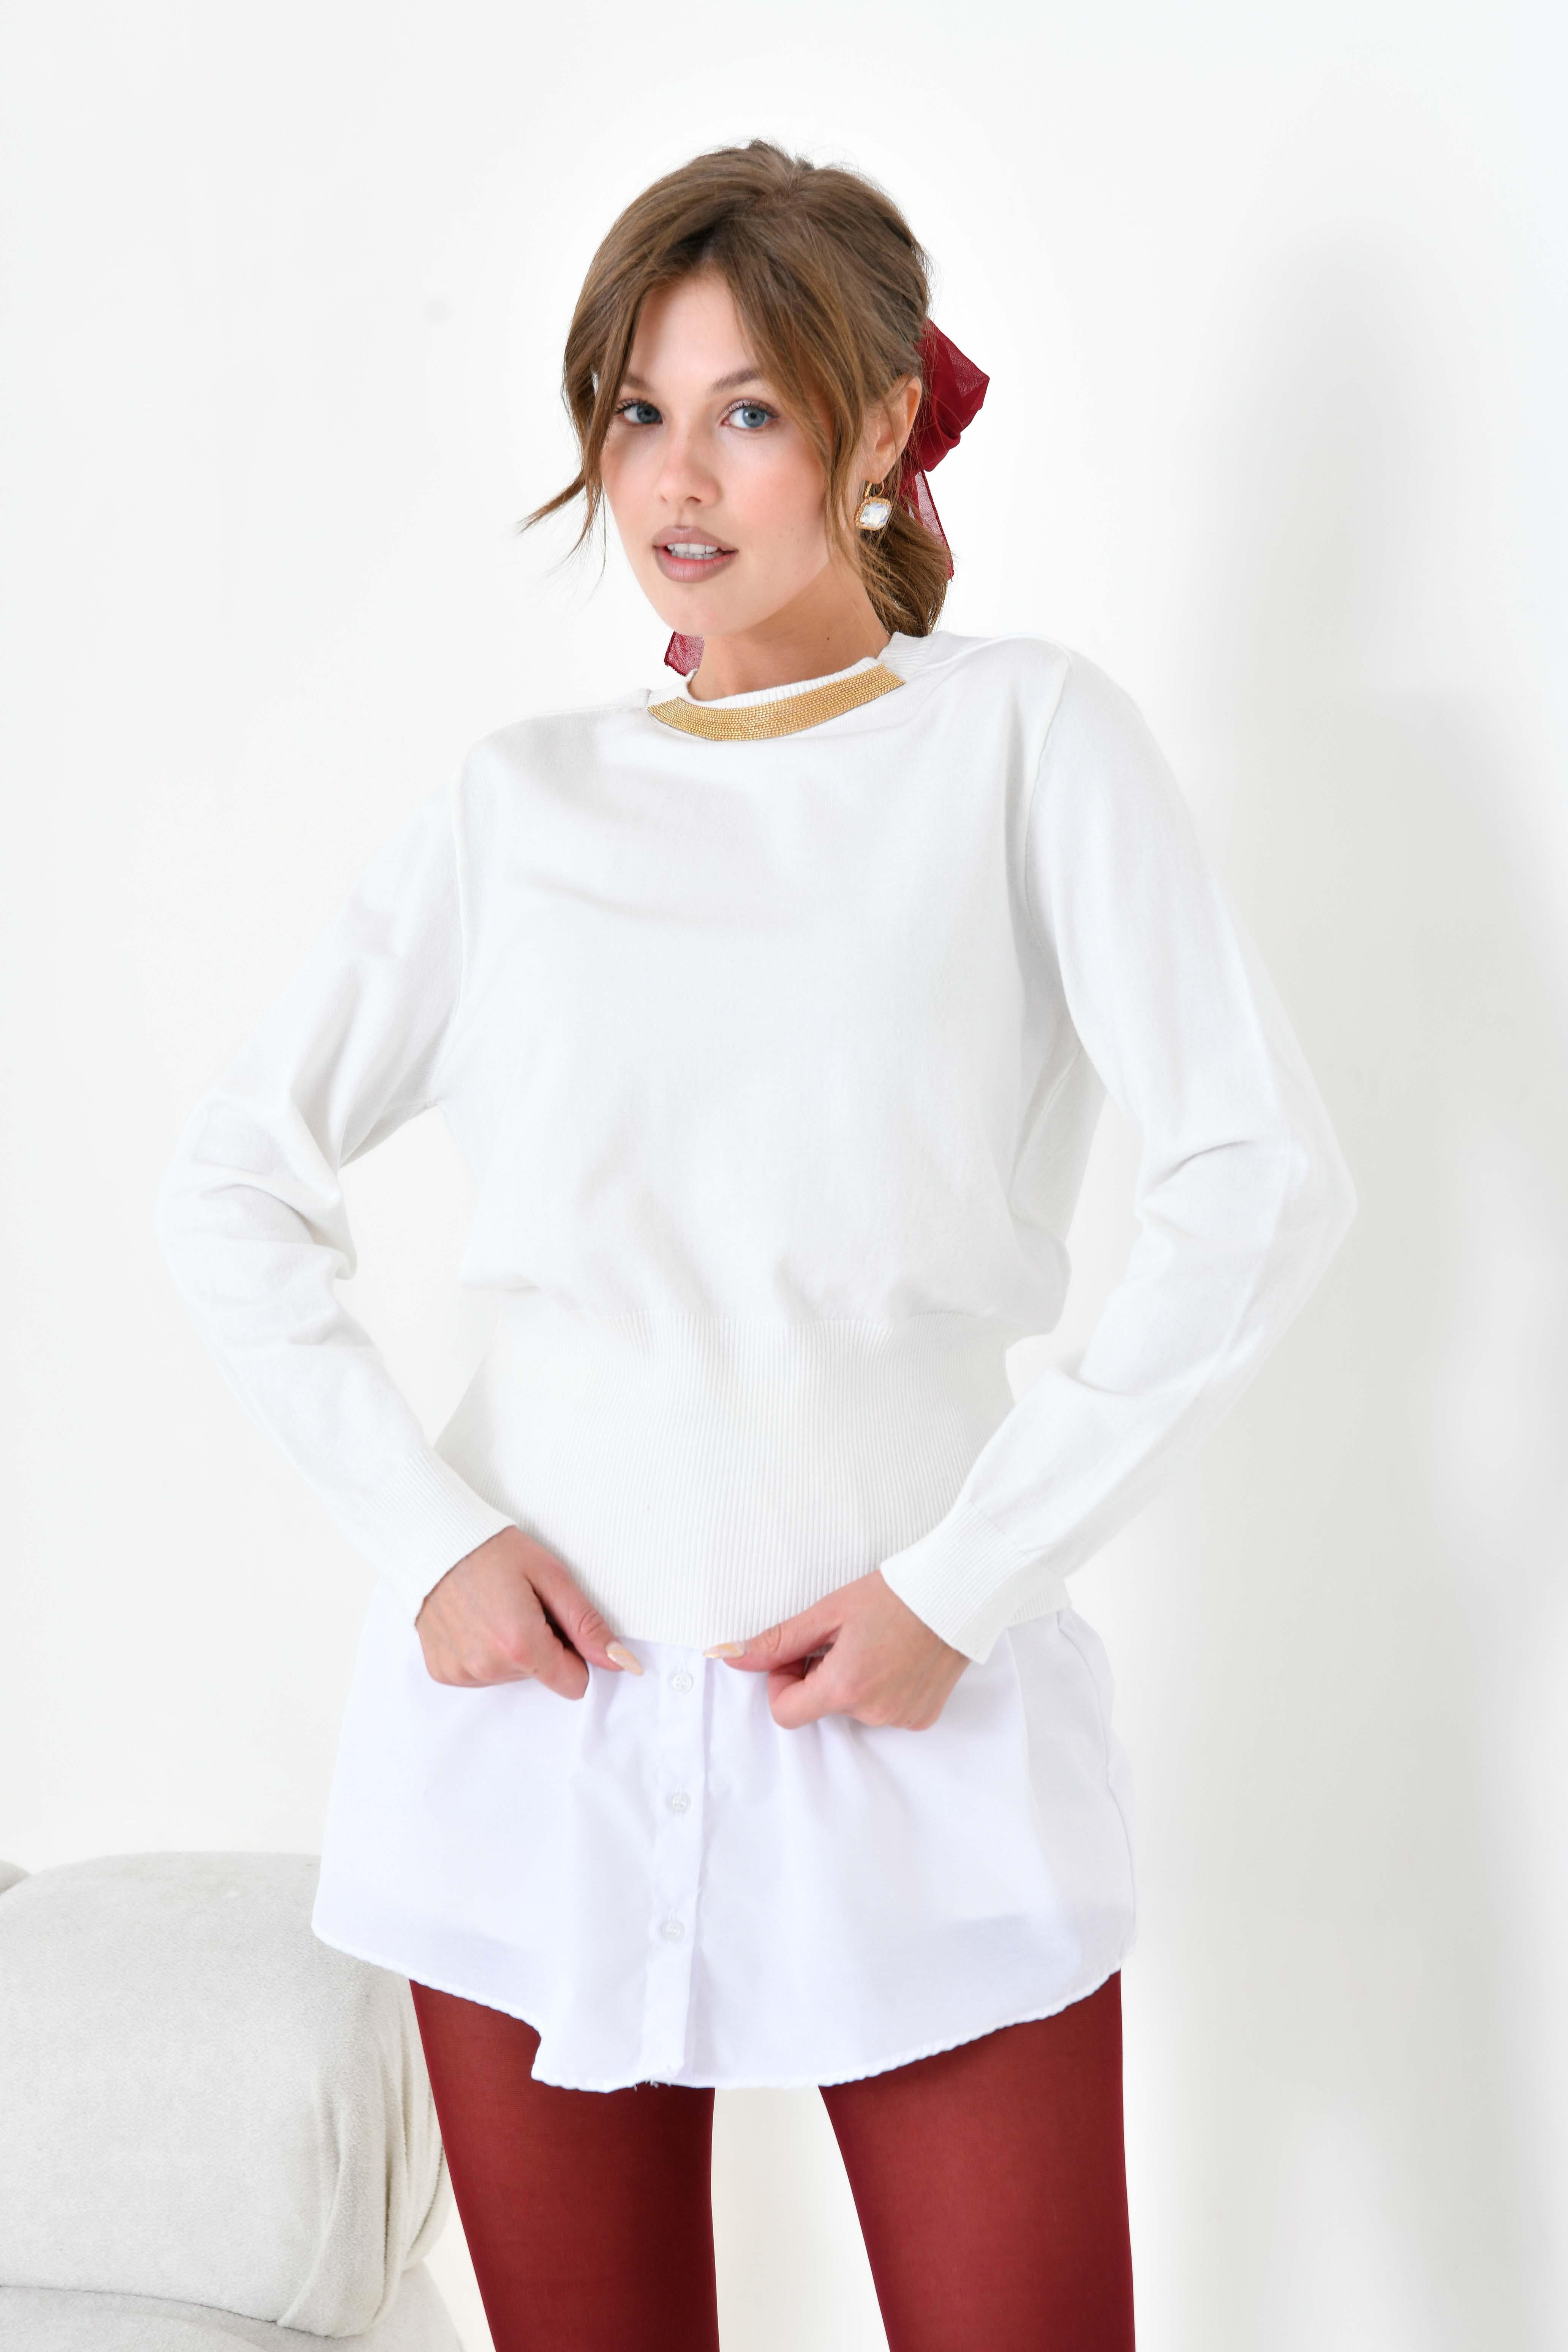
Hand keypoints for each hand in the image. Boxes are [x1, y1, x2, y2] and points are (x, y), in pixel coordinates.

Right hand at [415, 1527, 642, 1696]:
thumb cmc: (492, 1551)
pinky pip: (481, 1674)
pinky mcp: (443, 1671)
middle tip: (520, 1604)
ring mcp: (462, 1673)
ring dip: (511, 1648)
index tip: (555, 1621)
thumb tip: (621, 1661)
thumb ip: (587, 1624)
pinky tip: (474, 1619)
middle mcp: (488, 1668)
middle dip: (540, 1645)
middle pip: (542, 1677)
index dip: (573, 1652)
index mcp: (521, 1646)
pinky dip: (484, 1650)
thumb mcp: (551, 1577)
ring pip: (511, 1676)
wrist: (432, 1539)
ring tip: (494, 1608)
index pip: (574, 1684)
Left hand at [706, 1569, 967, 1730]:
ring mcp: (900, 1718)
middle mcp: (874, 1712)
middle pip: (821, 1707)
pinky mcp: (921, 1717)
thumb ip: (780, 1641)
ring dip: (852, 1680)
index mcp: (845, 1687)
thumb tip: (732, 1655)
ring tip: (876, 1642)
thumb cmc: (896, 1594)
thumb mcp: (830, 1610)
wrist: (958, 1591)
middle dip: (820, 1675)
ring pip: (853, 1707)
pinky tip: (897, 1656)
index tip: (799, 1654)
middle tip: (843, 1636)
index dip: (782, 1683)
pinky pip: (884, 1709)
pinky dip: (881, 1687)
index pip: (785, 1714)